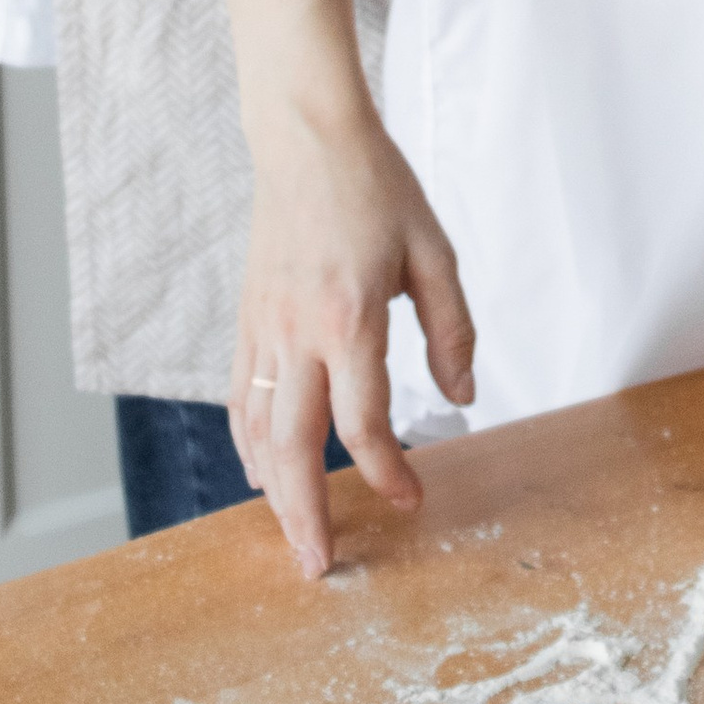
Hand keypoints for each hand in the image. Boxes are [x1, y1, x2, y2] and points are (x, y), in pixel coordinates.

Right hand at [228, 99, 474, 577]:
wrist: (306, 136)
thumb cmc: (376, 187)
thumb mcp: (434, 250)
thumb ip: (452, 328)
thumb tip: (464, 396)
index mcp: (351, 316)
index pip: (362, 421)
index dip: (385, 471)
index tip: (409, 499)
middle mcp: (297, 331)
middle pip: (293, 446)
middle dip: (305, 515)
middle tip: (320, 567)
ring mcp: (263, 327)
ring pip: (257, 431)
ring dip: (272, 493)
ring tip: (292, 538)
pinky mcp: (247, 318)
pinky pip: (239, 397)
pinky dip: (248, 445)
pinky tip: (262, 473)